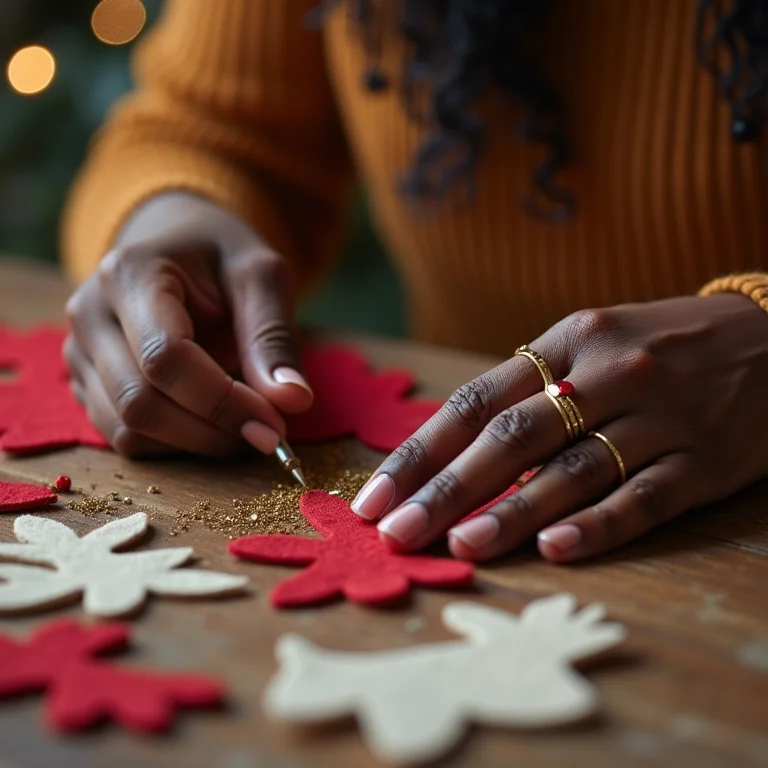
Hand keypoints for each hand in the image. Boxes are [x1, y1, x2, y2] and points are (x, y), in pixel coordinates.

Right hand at [64, 193, 312, 456]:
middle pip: (140, 402)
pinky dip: (174, 444)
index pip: (165, 358)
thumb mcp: (262, 276)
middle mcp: (90, 315)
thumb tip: (293, 400)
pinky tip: (211, 423)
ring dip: (195, 443)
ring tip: (243, 425)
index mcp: (129, 274)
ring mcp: (79, 352)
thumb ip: (274, 336)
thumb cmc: (221, 257)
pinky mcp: (84, 383)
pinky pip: (123, 436)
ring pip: (127, 429)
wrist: (175, 243)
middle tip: (267, 434)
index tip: (274, 425)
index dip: (222, 402)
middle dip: (212, 431)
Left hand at [352, 294, 767, 561]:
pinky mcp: (705, 459)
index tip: (376, 494)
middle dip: (446, 488)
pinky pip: (643, 497)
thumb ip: (531, 387)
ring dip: (511, 512)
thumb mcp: (592, 341)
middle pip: (511, 438)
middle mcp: (608, 374)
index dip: (421, 451)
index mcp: (569, 341)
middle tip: (395, 532)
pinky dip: (597, 525)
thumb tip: (456, 445)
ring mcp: (659, 417)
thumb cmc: (660, 344)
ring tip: (458, 545)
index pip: (476, 401)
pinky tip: (554, 550)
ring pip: (571, 470)